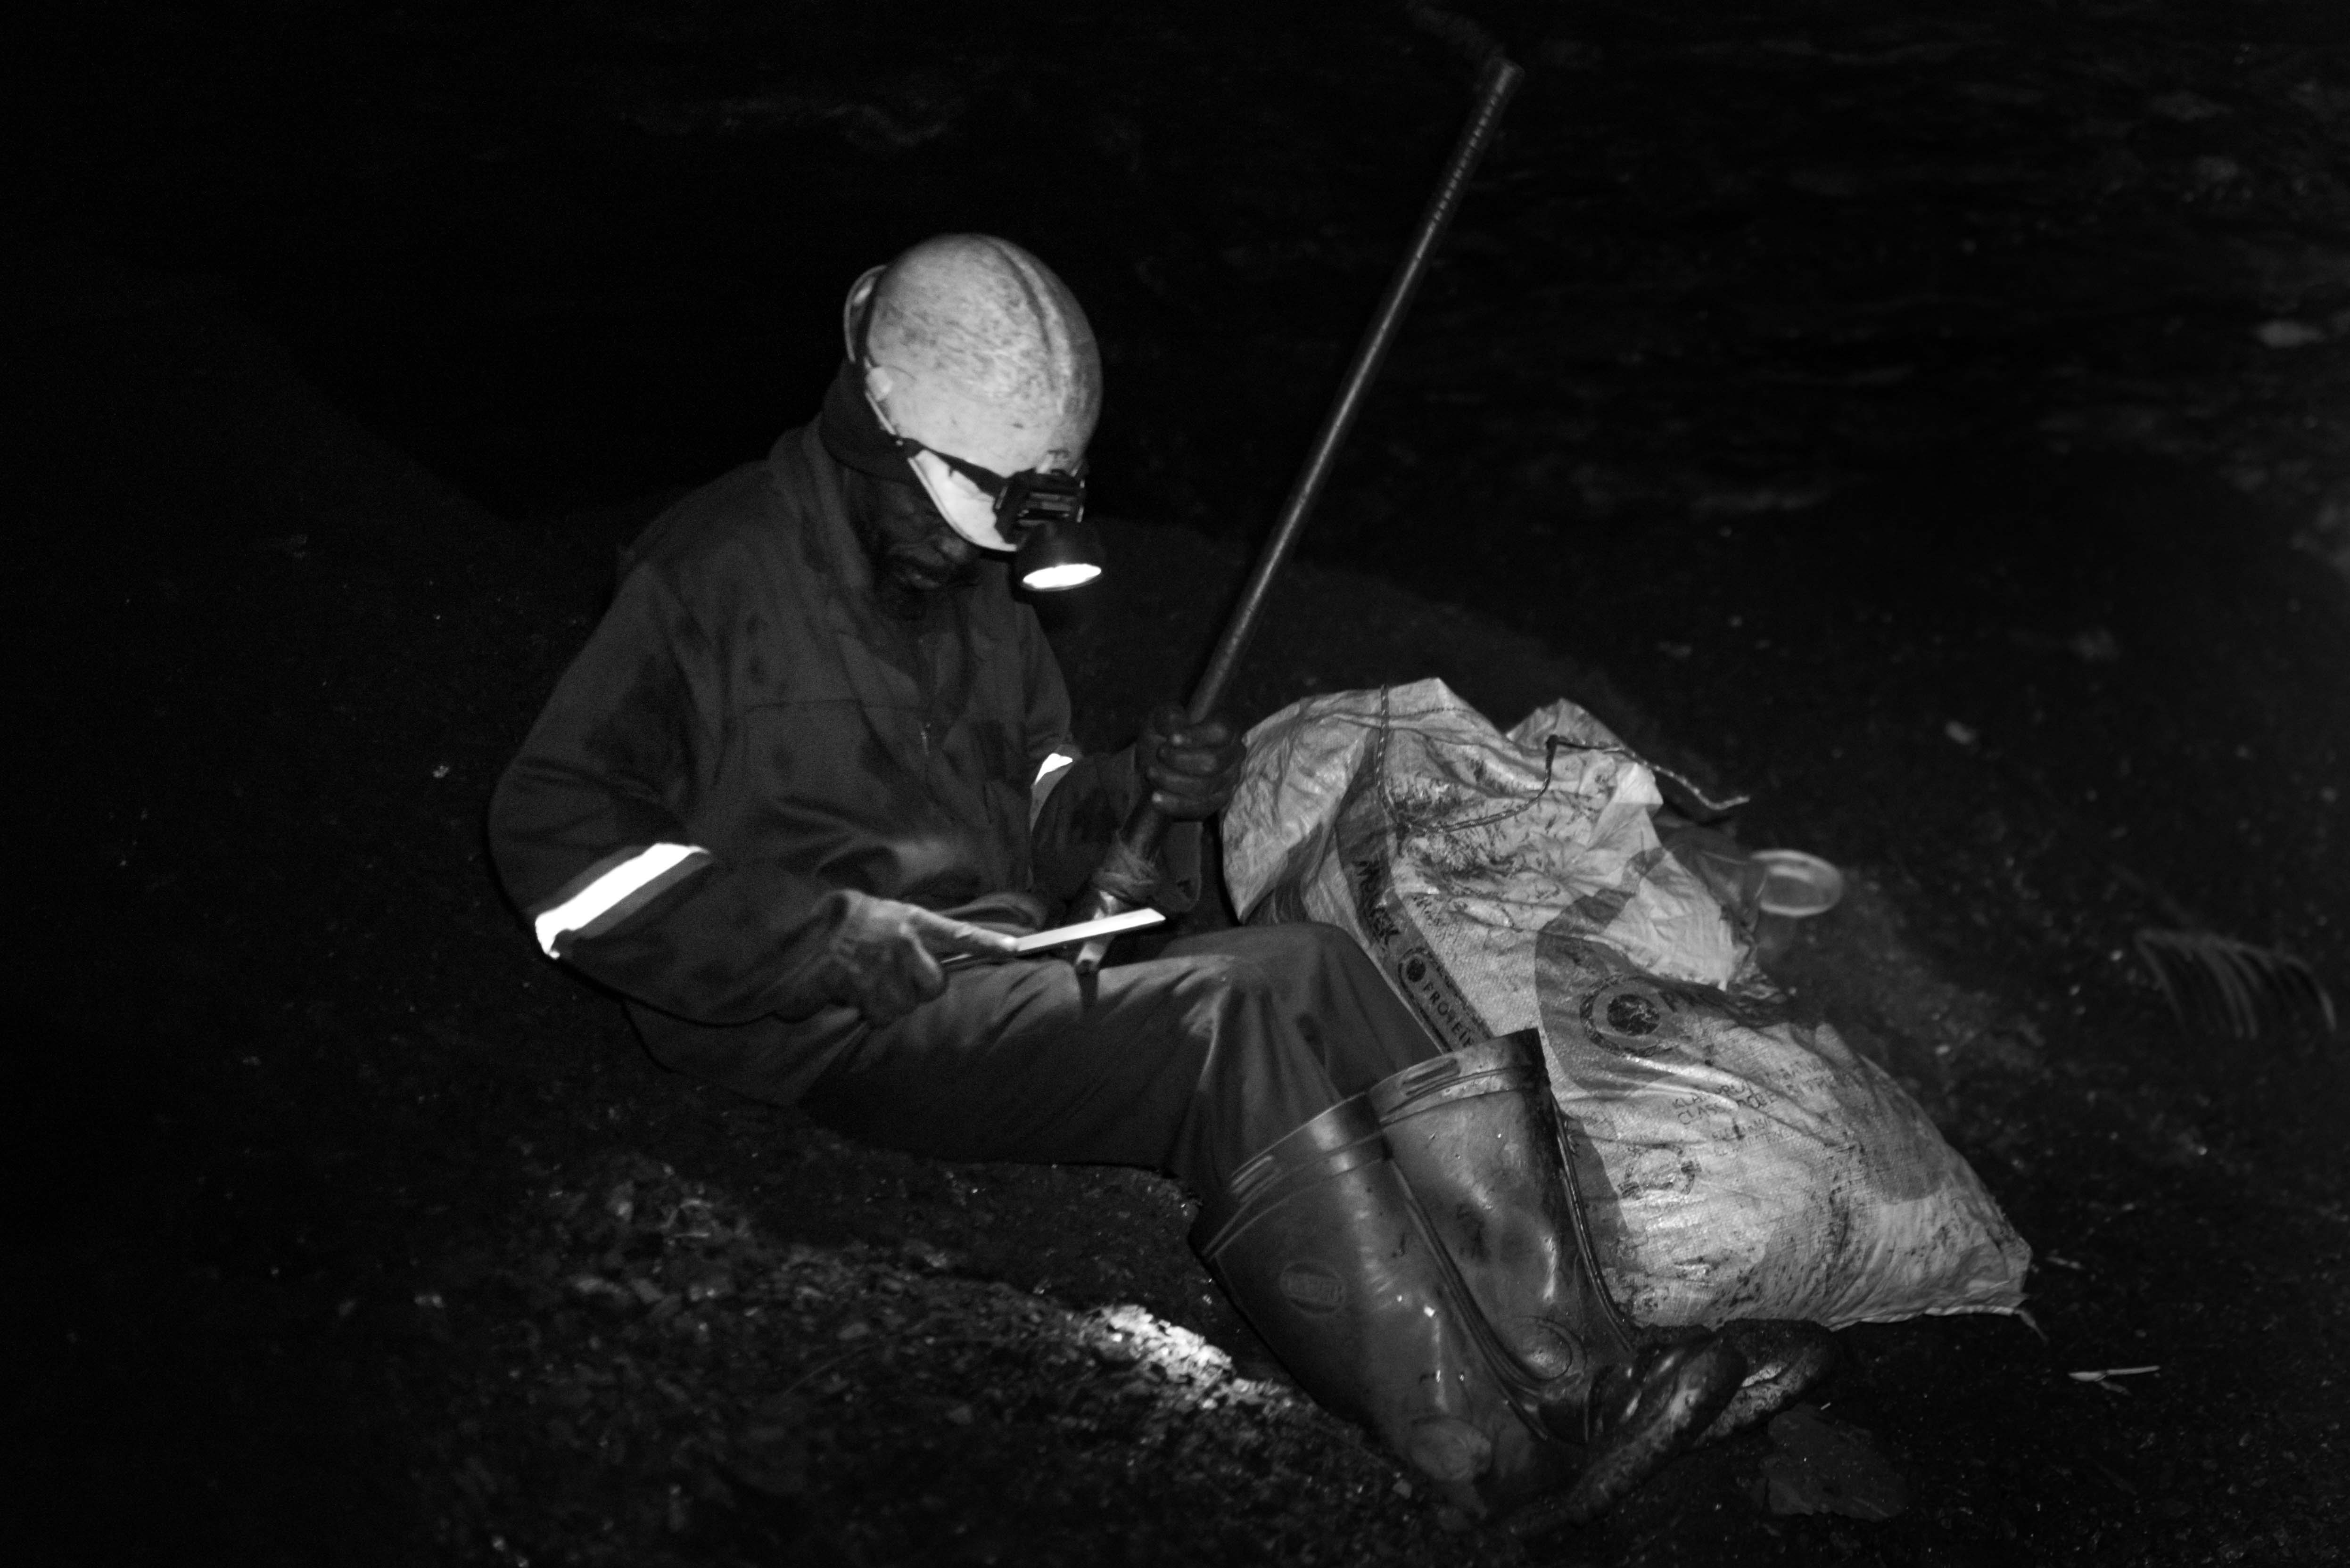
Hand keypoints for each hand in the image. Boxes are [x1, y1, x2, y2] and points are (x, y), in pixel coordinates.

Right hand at [817, 891, 1019, 1023]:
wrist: (803, 932)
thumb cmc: (846, 922)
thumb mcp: (887, 915)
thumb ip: (915, 934)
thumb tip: (937, 959)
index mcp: (912, 921)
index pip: (959, 934)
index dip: (988, 943)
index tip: (1015, 949)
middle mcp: (904, 943)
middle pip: (935, 986)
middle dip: (917, 989)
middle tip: (892, 977)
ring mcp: (884, 966)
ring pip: (905, 1005)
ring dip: (887, 1003)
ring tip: (866, 981)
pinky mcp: (862, 987)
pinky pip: (878, 1015)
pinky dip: (866, 1011)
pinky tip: (853, 993)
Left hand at [1136, 703, 1244, 820]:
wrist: (1157, 764)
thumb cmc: (1164, 736)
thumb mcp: (1160, 719)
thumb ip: (1167, 716)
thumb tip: (1177, 724)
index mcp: (1226, 727)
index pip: (1221, 731)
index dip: (1197, 736)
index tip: (1171, 739)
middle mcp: (1234, 754)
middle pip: (1213, 762)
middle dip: (1180, 760)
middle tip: (1159, 754)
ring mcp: (1229, 780)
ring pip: (1205, 787)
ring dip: (1173, 781)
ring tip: (1151, 773)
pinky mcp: (1218, 802)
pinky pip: (1200, 808)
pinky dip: (1175, 804)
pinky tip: (1156, 797)